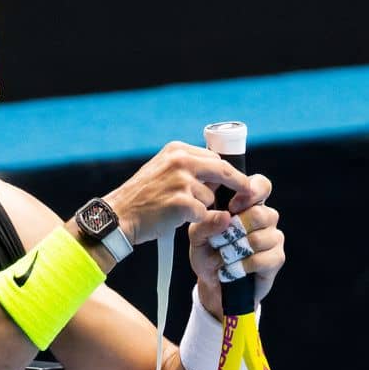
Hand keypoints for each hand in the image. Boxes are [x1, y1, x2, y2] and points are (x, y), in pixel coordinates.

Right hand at [104, 142, 259, 246]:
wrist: (119, 216)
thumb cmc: (140, 199)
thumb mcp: (161, 171)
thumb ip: (185, 169)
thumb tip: (215, 176)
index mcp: (176, 150)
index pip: (212, 157)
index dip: (227, 171)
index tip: (240, 179)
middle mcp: (180, 160)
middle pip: (221, 170)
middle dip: (237, 183)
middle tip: (249, 193)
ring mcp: (181, 181)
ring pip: (210, 196)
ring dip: (201, 208)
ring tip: (177, 211)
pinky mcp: (182, 202)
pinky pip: (203, 213)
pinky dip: (195, 220)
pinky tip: (177, 219)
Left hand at [188, 182, 284, 316]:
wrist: (214, 284)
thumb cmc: (207, 254)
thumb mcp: (197, 237)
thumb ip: (205, 223)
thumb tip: (225, 217)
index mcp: (248, 205)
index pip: (261, 185)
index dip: (251, 191)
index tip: (233, 206)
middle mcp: (265, 218)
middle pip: (260, 214)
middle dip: (236, 231)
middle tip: (222, 242)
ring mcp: (273, 237)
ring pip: (259, 239)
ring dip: (236, 252)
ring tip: (224, 259)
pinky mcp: (277, 258)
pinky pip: (263, 258)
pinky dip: (244, 266)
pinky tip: (234, 270)